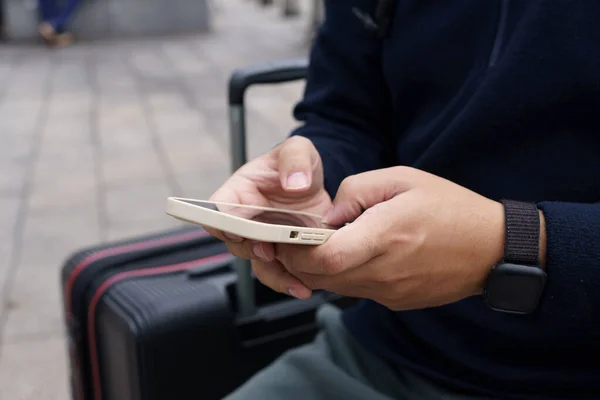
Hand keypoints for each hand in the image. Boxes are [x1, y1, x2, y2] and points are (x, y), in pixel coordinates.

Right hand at [206, 136, 330, 298]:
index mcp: (238, 192)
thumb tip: (294, 184)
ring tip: (295, 281)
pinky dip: (289, 282)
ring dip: (273, 274)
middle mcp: (245, 220)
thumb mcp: (298, 150)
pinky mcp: (282, 255)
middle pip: (235, 241)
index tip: (236, 229)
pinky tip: (305, 287)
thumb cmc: (296, 164)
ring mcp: (263, 240)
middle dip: (250, 249)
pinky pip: (278, 273)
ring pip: (257, 263)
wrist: (315, 186)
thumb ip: (295, 159)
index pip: (218, 208)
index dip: (222, 221)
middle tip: (269, 251)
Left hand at [275, 166, 505, 309]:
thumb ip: (356, 191)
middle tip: (294, 240)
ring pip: (335, 288)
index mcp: (385, 236)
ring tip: (325, 244)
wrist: (492, 248)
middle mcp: (384, 271)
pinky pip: (357, 291)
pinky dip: (345, 276)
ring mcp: (390, 292)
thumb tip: (327, 216)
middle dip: (299, 261)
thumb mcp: (402, 178)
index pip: (326, 257)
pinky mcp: (396, 302)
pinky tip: (356, 255)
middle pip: (321, 278)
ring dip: (321, 269)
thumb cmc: (449, 206)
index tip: (289, 235)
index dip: (298, 251)